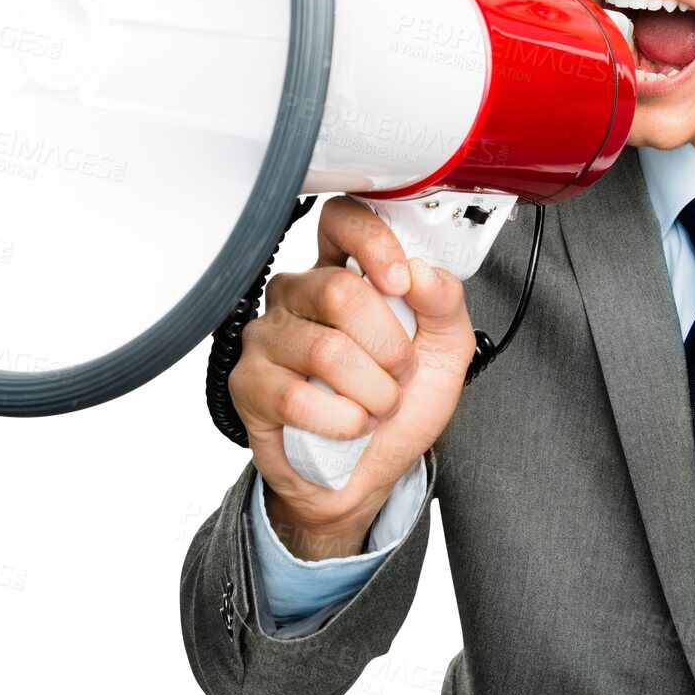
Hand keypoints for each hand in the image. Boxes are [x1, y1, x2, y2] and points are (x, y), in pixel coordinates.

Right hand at [229, 195, 474, 559]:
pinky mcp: (248, 384)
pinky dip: (342, 422)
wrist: (366, 475)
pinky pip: (297, 397)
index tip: (401, 282)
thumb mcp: (444, 352)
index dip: (373, 244)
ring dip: (372, 392)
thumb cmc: (397, 407)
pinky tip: (348, 426)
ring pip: (326, 350)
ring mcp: (267, 337)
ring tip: (376, 405)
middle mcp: (297, 295)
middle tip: (398, 374)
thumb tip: (423, 273)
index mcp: (342, 274)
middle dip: (390, 346)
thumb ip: (445, 304)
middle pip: (340, 291)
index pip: (341, 220)